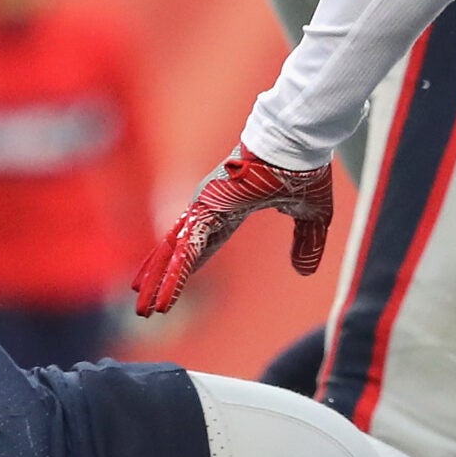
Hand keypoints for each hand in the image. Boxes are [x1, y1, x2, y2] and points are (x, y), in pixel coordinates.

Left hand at [131, 144, 332, 316]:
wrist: (297, 144)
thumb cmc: (304, 168)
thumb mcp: (312, 216)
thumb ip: (306, 242)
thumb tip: (304, 272)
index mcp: (231, 207)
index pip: (205, 243)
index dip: (189, 265)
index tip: (175, 282)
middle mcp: (210, 207)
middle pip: (179, 252)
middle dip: (161, 279)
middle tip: (144, 306)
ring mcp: (203, 207)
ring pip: (174, 254)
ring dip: (158, 284)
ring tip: (144, 311)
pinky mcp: (204, 211)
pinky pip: (185, 251)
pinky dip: (173, 277)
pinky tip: (162, 298)